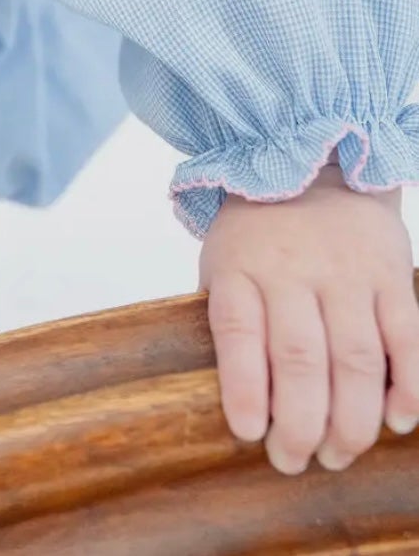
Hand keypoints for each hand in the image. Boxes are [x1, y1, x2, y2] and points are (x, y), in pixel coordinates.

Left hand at [199, 164, 418, 474]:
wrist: (315, 162)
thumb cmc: (260, 233)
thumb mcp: (224, 262)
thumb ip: (231, 321)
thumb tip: (243, 407)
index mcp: (240, 266)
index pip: (238, 331)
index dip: (244, 388)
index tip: (249, 434)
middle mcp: (292, 268)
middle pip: (301, 358)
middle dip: (301, 424)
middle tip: (295, 461)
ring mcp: (345, 272)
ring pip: (355, 358)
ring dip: (352, 420)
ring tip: (338, 454)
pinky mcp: (390, 274)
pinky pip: (406, 337)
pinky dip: (407, 385)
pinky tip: (396, 419)